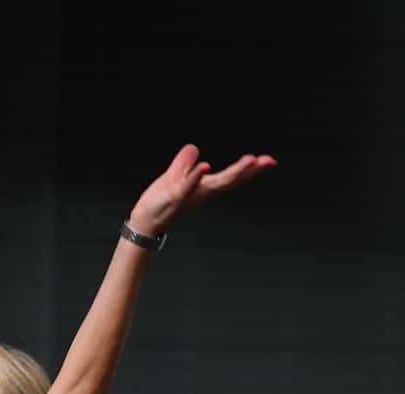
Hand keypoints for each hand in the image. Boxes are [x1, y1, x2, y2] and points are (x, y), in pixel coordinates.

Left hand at [129, 143, 276, 237]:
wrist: (145, 221)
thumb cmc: (162, 201)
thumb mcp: (175, 175)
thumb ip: (186, 161)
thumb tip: (194, 150)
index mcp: (205, 187)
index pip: (231, 176)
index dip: (249, 169)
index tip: (269, 161)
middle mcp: (202, 193)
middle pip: (229, 180)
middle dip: (249, 171)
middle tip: (267, 161)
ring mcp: (190, 196)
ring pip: (215, 184)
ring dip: (233, 172)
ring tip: (250, 160)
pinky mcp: (175, 197)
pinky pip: (188, 186)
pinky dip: (195, 176)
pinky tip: (205, 166)